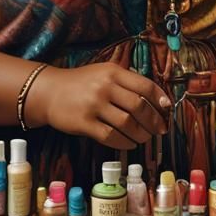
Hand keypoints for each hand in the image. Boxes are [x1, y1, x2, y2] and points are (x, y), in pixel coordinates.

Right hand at [28, 63, 170, 149]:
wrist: (49, 92)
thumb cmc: (81, 83)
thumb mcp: (103, 72)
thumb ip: (126, 81)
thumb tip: (157, 99)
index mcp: (113, 72)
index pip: (144, 86)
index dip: (160, 99)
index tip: (167, 110)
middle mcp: (105, 87)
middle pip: (139, 107)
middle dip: (154, 121)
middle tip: (160, 130)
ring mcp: (94, 105)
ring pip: (127, 124)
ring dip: (141, 134)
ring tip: (144, 138)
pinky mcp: (84, 123)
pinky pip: (111, 136)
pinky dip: (125, 143)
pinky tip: (129, 144)